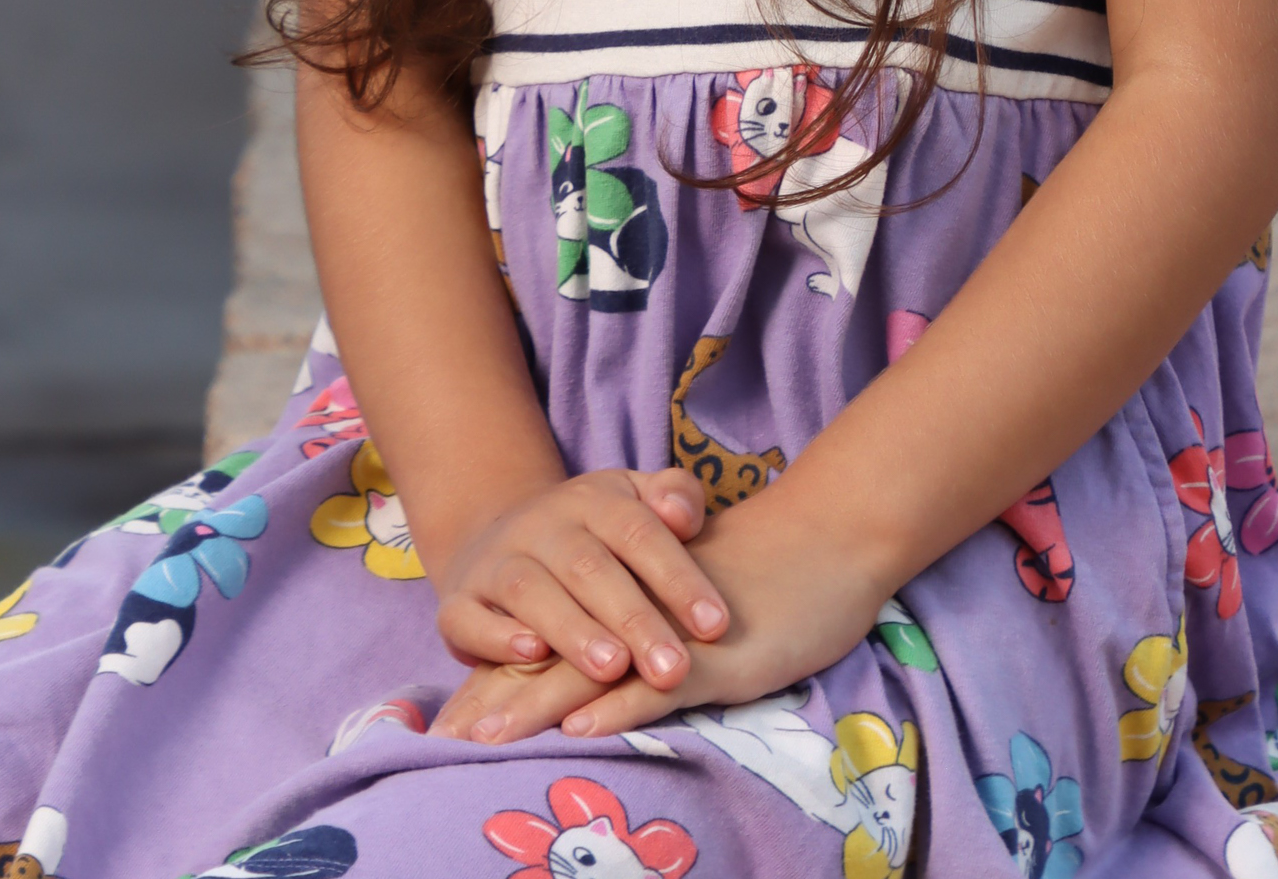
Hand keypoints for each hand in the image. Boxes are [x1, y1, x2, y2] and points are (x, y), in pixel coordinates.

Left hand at [431, 478, 885, 744]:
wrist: (831, 538)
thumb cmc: (773, 575)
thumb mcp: (703, 603)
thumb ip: (658, 624)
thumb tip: (616, 665)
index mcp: (632, 600)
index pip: (558, 640)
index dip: (506, 676)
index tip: (454, 716)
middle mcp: (641, 611)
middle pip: (558, 657)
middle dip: (501, 700)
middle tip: (446, 737)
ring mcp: (673, 634)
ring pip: (593, 671)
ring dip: (535, 707)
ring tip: (482, 740)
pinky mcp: (714, 655)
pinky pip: (657, 682)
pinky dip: (614, 705)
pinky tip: (576, 726)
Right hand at [432, 468, 728, 701]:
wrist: (497, 535)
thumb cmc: (595, 535)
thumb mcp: (635, 501)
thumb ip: (675, 498)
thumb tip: (685, 514)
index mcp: (594, 500)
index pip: (640, 532)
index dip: (678, 577)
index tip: (717, 626)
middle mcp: (543, 525)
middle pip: (589, 566)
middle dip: (634, 619)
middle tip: (673, 669)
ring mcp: (497, 560)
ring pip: (530, 589)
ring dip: (572, 629)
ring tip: (613, 668)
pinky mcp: (458, 600)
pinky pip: (470, 616)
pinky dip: (497, 637)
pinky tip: (532, 656)